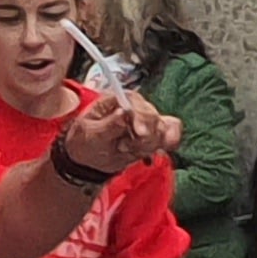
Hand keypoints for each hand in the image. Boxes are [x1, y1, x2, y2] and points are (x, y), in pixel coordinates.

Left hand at [59, 88, 181, 176]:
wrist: (88, 157)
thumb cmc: (85, 140)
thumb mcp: (89, 133)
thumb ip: (108, 125)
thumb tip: (124, 113)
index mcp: (119, 100)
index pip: (138, 104)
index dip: (142, 118)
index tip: (141, 134)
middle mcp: (137, 107)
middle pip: (155, 118)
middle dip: (144, 138)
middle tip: (124, 148)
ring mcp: (148, 121)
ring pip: (165, 129)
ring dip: (150, 145)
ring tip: (128, 151)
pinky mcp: (155, 135)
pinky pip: (171, 137)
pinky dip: (164, 146)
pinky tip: (149, 155)